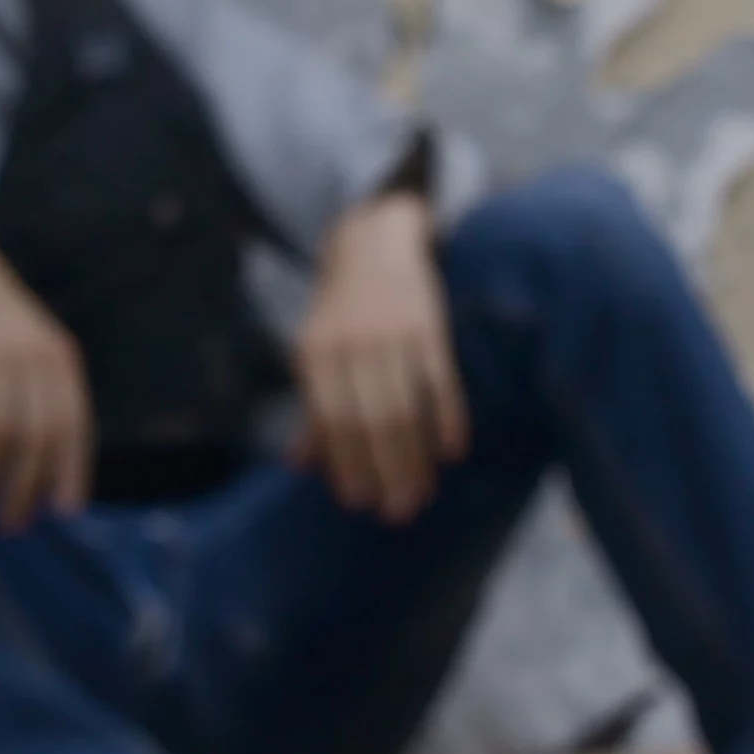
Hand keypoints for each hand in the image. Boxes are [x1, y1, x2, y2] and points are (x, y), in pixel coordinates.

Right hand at [0, 210, 91, 530]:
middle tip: (11, 524)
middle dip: (26, 489)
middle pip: (39, 440)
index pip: (75, 427)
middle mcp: (36, 359)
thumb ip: (48, 397)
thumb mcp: (35, 350)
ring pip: (0, 435)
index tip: (63, 513)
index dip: (72, 472)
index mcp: (63, 362)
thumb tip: (53, 470)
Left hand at [287, 193, 467, 523]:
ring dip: (415, 458)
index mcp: (315, 354)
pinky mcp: (428, 326)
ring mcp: (391, 335)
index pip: (331, 422)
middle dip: (385, 473)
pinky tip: (453, 452)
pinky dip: (448, 419)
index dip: (346, 464)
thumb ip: (313, 408)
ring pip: (405, 409)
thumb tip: (300, 465)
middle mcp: (351, 346)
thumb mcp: (316, 352)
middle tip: (399, 513)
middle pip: (370, 423)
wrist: (373, 240)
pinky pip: (440, 382)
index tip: (360, 503)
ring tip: (423, 493)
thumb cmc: (342, 310)